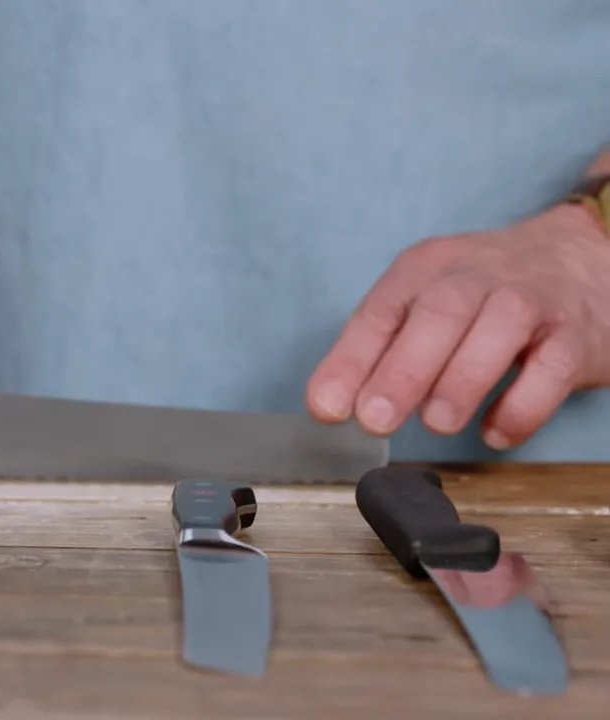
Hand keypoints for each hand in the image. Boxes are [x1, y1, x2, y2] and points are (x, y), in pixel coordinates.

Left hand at [306, 203, 609, 449]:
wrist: (585, 258)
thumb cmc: (486, 292)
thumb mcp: (427, 302)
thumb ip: (380, 350)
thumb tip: (331, 404)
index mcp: (427, 268)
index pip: (382, 311)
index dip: (351, 360)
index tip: (327, 407)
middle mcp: (479, 274)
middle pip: (440, 311)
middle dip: (403, 369)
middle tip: (375, 420)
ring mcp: (533, 300)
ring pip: (498, 328)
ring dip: (461, 382)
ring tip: (436, 422)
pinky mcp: (577, 335)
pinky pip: (553, 368)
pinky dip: (522, 406)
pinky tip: (495, 431)